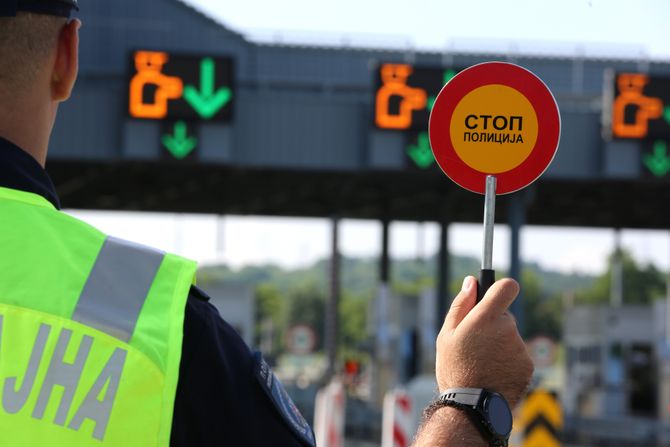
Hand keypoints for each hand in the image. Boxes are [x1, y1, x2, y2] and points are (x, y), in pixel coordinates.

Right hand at [435, 276, 532, 407]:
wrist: (472, 408)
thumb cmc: (454, 369)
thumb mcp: (446, 335)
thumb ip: (461, 305)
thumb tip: (471, 282)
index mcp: (486, 318)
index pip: (507, 287)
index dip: (501, 288)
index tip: (494, 295)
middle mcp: (508, 329)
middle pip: (505, 316)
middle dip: (493, 324)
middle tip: (475, 344)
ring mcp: (520, 348)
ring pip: (510, 337)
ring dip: (499, 345)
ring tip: (482, 364)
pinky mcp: (528, 365)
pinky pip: (517, 355)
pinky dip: (508, 361)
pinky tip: (493, 373)